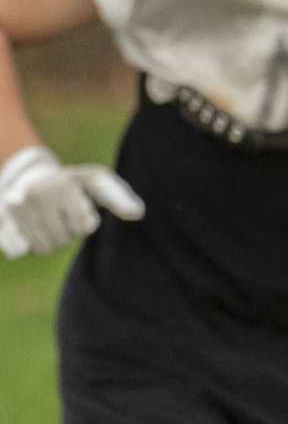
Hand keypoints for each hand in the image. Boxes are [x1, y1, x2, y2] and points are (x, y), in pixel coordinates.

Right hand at [0, 145, 144, 260]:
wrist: (27, 174)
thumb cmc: (73, 185)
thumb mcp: (99, 184)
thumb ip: (120, 198)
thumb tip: (138, 213)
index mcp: (65, 183)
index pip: (85, 226)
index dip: (86, 222)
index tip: (83, 208)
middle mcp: (38, 192)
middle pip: (65, 240)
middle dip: (67, 232)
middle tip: (60, 215)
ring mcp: (15, 207)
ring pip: (43, 248)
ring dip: (49, 241)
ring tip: (46, 220)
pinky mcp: (0, 220)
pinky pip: (16, 249)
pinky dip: (21, 249)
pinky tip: (24, 239)